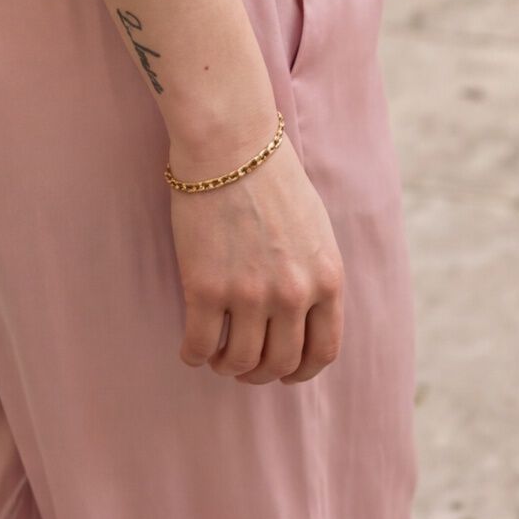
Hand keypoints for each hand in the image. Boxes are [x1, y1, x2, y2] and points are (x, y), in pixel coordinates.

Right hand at [170, 131, 344, 384]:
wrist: (230, 145)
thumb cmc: (271, 177)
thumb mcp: (314, 229)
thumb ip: (314, 274)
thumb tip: (303, 314)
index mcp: (326, 279)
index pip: (323, 351)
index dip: (302, 371)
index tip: (284, 372)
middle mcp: (293, 294)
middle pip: (280, 362)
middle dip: (261, 374)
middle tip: (243, 367)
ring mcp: (249, 294)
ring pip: (240, 361)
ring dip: (227, 367)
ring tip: (216, 358)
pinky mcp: (205, 287)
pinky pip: (200, 344)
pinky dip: (194, 356)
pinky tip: (191, 351)